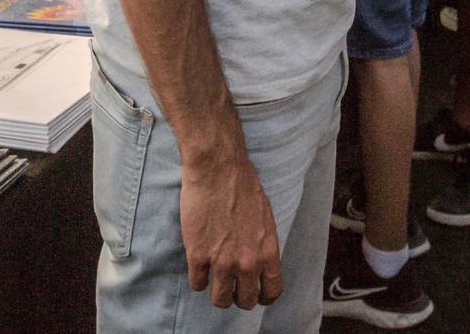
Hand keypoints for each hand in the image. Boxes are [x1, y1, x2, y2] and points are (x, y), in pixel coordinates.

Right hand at [181, 153, 281, 309]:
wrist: (218, 168)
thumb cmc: (243, 185)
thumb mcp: (265, 218)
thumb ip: (263, 244)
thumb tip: (258, 260)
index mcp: (268, 252)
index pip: (272, 291)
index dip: (263, 296)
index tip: (256, 293)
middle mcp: (247, 262)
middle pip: (246, 301)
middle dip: (239, 297)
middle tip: (232, 287)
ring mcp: (222, 261)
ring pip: (220, 299)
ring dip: (218, 293)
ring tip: (213, 280)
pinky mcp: (198, 256)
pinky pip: (197, 284)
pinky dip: (198, 278)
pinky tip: (198, 266)